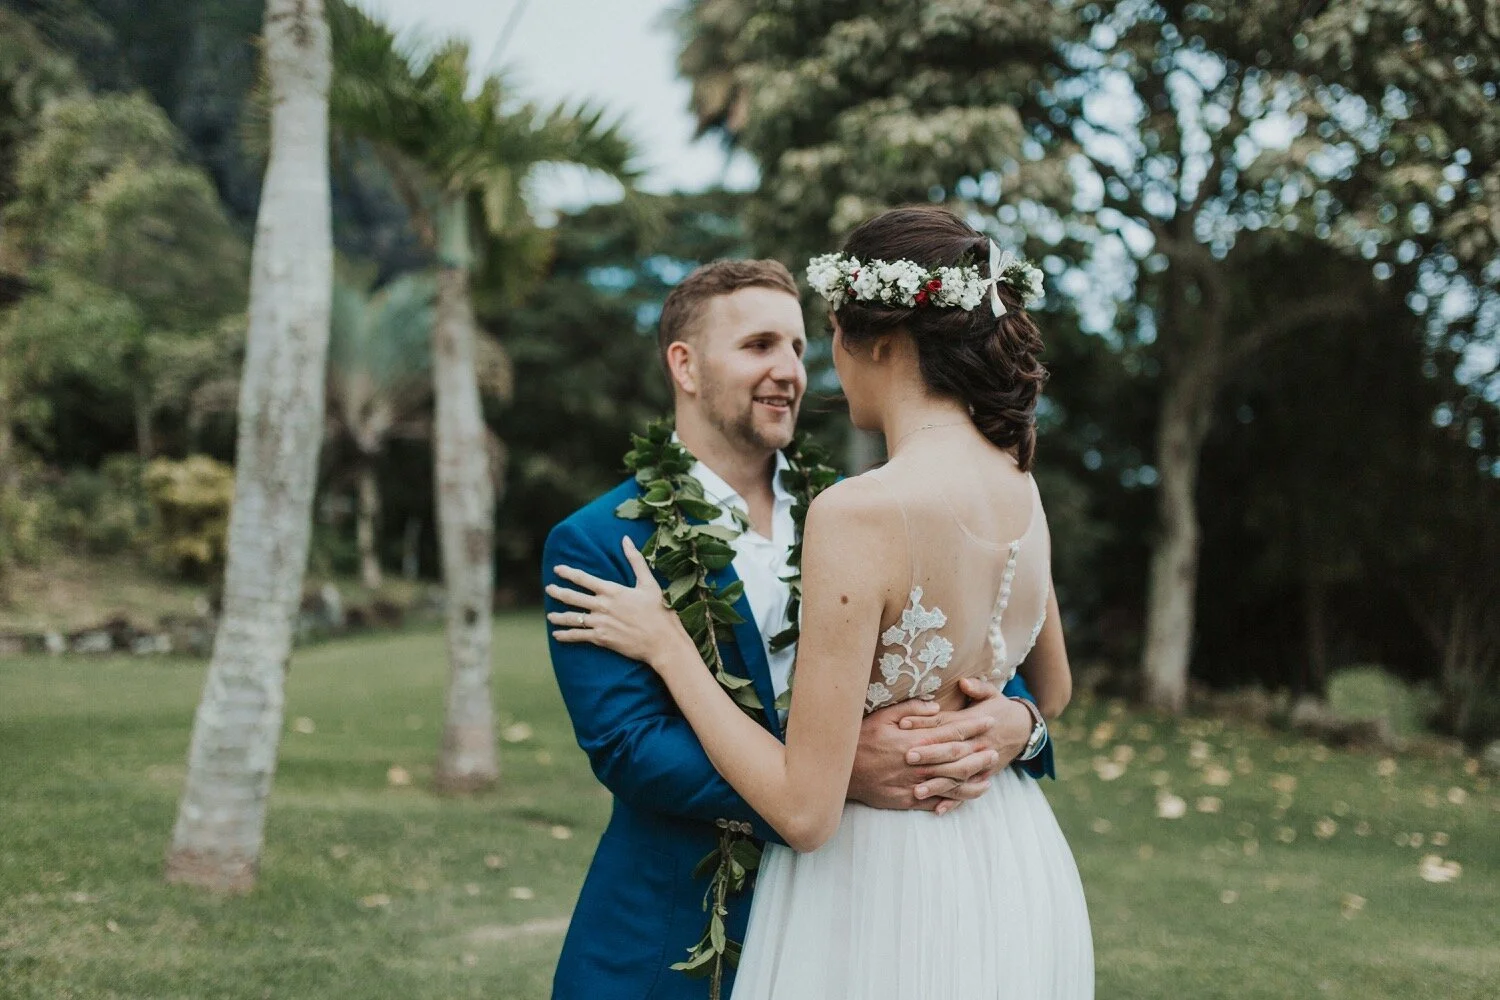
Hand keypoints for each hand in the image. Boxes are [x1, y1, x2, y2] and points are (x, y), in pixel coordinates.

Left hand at [547, 536, 687, 667]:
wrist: (662, 641)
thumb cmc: (659, 611)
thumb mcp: (648, 583)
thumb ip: (635, 560)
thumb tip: (626, 539)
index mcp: (612, 590)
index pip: (584, 578)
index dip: (568, 572)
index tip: (557, 569)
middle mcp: (602, 606)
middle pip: (572, 597)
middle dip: (558, 592)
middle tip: (548, 589)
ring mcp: (600, 623)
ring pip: (572, 618)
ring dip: (558, 616)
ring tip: (549, 616)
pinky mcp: (602, 638)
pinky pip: (578, 636)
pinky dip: (566, 636)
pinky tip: (557, 635)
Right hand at [847, 698, 1001, 814]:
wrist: (840, 773)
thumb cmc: (859, 740)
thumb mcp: (882, 716)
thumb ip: (911, 709)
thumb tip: (936, 706)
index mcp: (915, 741)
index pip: (952, 733)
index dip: (973, 728)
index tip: (989, 722)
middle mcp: (919, 764)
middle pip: (958, 760)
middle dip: (979, 754)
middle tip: (995, 750)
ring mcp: (914, 784)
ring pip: (952, 783)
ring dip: (973, 780)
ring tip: (989, 777)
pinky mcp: (907, 800)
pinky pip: (937, 801)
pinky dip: (954, 800)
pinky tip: (966, 796)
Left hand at [890, 678, 1031, 815]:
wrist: (1023, 730)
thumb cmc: (1000, 708)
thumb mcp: (992, 693)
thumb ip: (977, 687)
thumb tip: (963, 681)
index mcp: (974, 722)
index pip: (947, 723)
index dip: (926, 723)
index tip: (904, 724)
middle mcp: (977, 744)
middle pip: (951, 750)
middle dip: (930, 754)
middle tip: (908, 757)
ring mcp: (980, 763)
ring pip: (958, 775)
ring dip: (938, 784)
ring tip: (916, 791)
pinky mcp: (983, 776)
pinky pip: (968, 791)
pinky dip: (954, 802)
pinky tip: (937, 810)